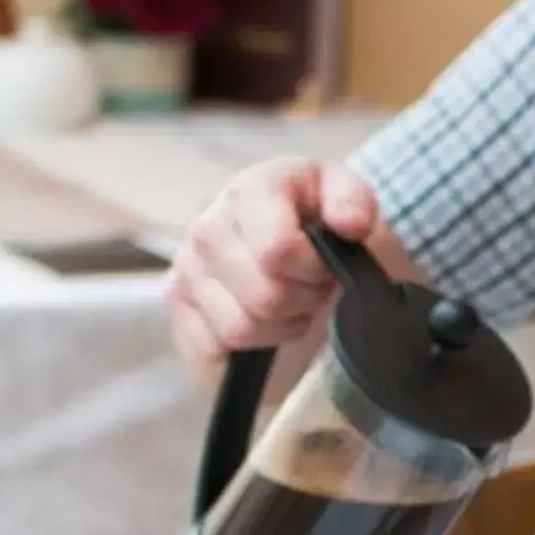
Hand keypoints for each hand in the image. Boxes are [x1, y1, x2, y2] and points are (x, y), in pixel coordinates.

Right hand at [166, 158, 380, 372]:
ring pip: (242, 326)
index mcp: (252, 190)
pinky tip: (268, 320)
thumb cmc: (329, 235)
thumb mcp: (356, 210)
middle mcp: (209, 223)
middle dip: (304, 301)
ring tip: (293, 301)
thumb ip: (356, 203)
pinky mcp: (179, 305)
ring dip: (282, 324)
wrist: (304, 258)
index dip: (314, 271)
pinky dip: (255, 343)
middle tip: (313, 288)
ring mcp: (188, 266)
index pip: (278, 250)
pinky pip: (219, 345)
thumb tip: (349, 223)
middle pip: (264, 296)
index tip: (327, 267)